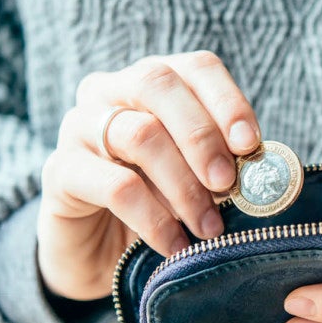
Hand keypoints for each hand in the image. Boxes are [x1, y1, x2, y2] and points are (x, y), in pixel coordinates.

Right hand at [38, 51, 260, 299]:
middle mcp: (111, 91)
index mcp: (154, 84)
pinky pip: (115, 186)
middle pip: (160, 84)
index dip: (227, 101)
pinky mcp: (59, 171)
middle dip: (202, 136)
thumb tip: (262, 172)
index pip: (196, 68)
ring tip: (208, 227)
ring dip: (184, 186)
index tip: (250, 144)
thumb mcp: (195, 181)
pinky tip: (175, 246)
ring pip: (139, 134)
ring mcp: (78, 126)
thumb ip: (223, 166)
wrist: (97, 255)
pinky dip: (154, 219)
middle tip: (228, 184)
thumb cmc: (157, 207)